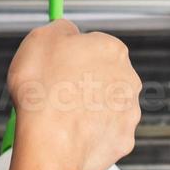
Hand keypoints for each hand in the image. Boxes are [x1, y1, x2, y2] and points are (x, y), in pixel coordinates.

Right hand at [7, 19, 141, 169]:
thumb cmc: (44, 90)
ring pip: (107, 106)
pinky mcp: (123, 140)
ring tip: (61, 116)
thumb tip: (66, 29)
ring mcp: (129, 112)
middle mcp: (128, 79)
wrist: (50, 140)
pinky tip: (71, 134)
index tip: (60, 64)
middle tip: (57, 91)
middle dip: (84, 83)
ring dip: (88, 109)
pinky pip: (105, 134)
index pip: (96, 45)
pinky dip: (90, 134)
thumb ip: (60, 29)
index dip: (73, 55)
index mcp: (112, 50)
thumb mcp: (40, 39)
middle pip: (105, 76)